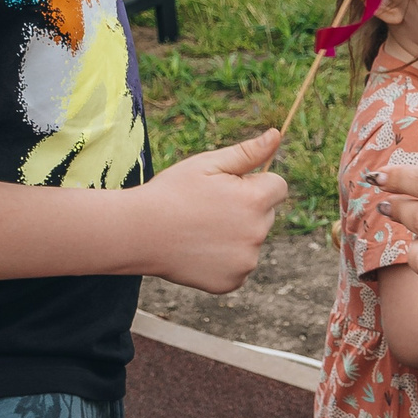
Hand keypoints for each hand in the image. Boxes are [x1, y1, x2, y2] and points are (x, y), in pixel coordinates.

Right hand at [140, 130, 288, 293]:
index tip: (227, 188)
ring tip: (201, 230)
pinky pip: (239, 264)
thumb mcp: (208, 164)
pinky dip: (225, 259)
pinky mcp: (232, 282)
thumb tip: (277, 135)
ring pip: (252, 241)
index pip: (279, 187)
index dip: (254, 184)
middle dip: (246, 209)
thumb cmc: (172, 192)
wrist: (138, 233)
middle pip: (266, 215)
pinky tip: (200, 250)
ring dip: (237, 235)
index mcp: (255, 201)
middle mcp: (257, 234)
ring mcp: (245, 262)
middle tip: (208, 209)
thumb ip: (248, 152)